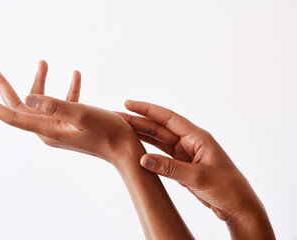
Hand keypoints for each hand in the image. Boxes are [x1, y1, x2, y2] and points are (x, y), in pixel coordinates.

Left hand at [0, 61, 141, 164]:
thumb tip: (28, 98)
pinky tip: (75, 75)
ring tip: (43, 63)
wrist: (124, 148)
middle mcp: (48, 130)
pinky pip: (62, 105)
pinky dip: (66, 90)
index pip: (13, 116)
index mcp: (47, 129)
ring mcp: (59, 127)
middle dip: (6, 88)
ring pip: (41, 103)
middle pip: (21, 107)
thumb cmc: (107, 132)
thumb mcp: (82, 114)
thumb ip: (56, 106)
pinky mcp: (70, 124)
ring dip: (41, 82)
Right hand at [117, 100, 274, 238]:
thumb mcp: (198, 177)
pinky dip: (148, 151)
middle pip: (159, 128)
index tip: (129, 104)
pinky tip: (136, 148)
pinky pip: (161, 155)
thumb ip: (170, 168)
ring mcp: (185, 154)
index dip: (147, 110)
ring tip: (122, 129)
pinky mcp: (182, 166)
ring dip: (141, 134)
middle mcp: (190, 142)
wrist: (238, 206)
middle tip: (117, 117)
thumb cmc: (227, 188)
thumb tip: (142, 159)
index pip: (168, 118)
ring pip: (159, 141)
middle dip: (138, 121)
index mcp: (197, 137)